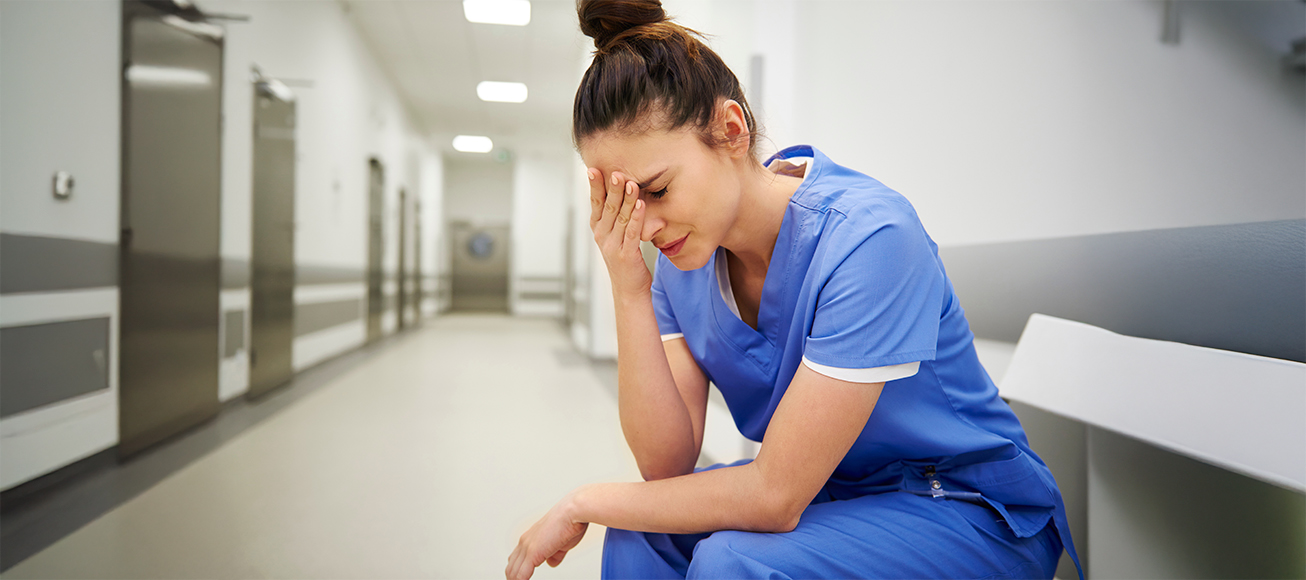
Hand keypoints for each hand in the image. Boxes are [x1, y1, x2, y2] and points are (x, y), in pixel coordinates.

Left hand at [505, 493, 588, 579]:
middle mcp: (525, 542)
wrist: (574, 511)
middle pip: (511, 567)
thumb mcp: (562, 543)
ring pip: (512, 572)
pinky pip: (520, 575)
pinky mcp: (532, 553)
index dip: (518, 571)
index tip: (522, 579)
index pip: (516, 559)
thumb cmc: (571, 521)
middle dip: (514, 578)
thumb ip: (556, 554)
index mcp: (531, 538)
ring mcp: (527, 547)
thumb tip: (551, 563)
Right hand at [588, 168, 652, 297]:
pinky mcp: (627, 254)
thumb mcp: (615, 235)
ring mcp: (613, 246)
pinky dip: (636, 217)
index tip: (593, 169)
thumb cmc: (625, 259)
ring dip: (626, 199)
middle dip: (612, 188)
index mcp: (599, 229)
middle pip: (607, 207)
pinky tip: (641, 205)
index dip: (595, 186)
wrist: (628, 289)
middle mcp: (602, 236)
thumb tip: (619, 191)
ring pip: (620, 217)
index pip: (595, 203)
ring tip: (631, 183)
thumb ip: (615, 216)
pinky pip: (632, 232)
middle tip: (616, 172)